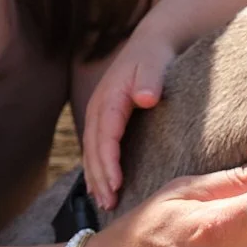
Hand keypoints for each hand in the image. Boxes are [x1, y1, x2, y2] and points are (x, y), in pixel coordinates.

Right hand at [84, 25, 178, 210]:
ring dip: (95, 178)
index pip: (106, 135)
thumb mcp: (155, 62)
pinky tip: (100, 187)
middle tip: (109, 204)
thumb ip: (151, 79)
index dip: (108, 161)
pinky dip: (96, 169)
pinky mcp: (105, 119)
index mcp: (110, 97)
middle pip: (93, 148)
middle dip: (99, 177)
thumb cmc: (156, 55)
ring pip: (91, 151)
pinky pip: (95, 148)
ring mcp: (99, 114)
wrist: (150, 43)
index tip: (116, 183)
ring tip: (104, 204)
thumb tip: (146, 98)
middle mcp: (99, 107)